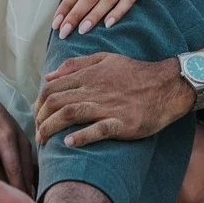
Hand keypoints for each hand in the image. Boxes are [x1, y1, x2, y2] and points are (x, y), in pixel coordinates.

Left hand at [34, 52, 194, 147]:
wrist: (167, 85)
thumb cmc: (135, 73)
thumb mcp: (106, 59)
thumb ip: (76, 64)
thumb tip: (49, 75)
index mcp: (89, 75)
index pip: (52, 88)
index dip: (38, 104)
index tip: (36, 116)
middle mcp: (94, 89)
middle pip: (56, 102)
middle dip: (40, 119)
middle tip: (37, 132)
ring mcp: (108, 106)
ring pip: (70, 114)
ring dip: (51, 128)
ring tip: (44, 140)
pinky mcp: (122, 123)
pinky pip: (97, 130)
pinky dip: (80, 137)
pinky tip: (69, 143)